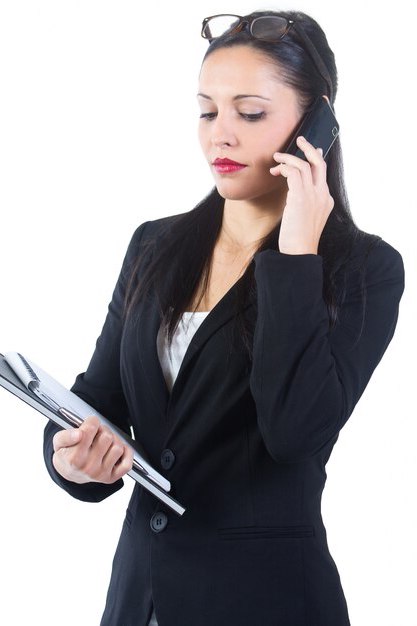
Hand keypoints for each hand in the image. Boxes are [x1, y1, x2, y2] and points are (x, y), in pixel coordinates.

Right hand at [52, 415, 133, 484]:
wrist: (70, 473)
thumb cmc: (66, 454)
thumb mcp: (58, 442)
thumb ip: (65, 435)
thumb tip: (79, 434)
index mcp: (74, 459)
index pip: (90, 430)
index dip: (91, 422)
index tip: (89, 424)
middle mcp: (89, 468)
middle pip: (107, 437)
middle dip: (103, 430)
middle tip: (97, 433)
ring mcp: (101, 474)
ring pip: (118, 448)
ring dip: (114, 441)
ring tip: (105, 442)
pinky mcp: (111, 478)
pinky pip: (127, 464)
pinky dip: (126, 454)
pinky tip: (115, 450)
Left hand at [270, 136, 333, 254]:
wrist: (300, 253)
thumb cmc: (299, 241)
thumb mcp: (304, 220)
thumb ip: (302, 205)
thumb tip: (293, 197)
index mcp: (326, 201)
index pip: (323, 174)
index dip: (314, 160)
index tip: (307, 153)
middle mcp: (323, 195)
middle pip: (320, 163)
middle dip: (309, 148)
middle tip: (299, 140)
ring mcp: (314, 195)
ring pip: (304, 164)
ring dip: (289, 158)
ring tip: (276, 158)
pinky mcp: (301, 197)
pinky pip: (294, 172)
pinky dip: (284, 167)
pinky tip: (276, 170)